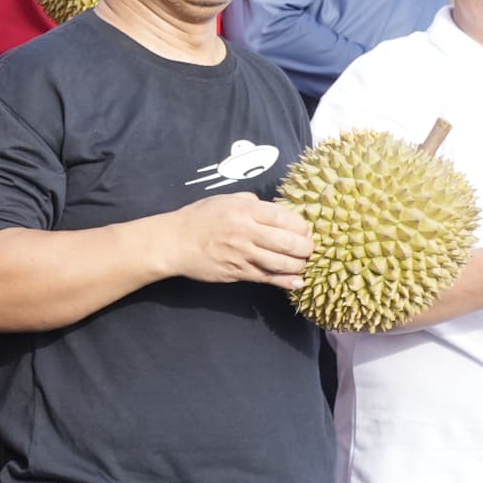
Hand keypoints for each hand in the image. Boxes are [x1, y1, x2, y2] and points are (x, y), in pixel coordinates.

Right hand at [169, 193, 312, 288]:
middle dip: (307, 247)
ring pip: (283, 263)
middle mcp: (247, 231)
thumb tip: (272, 208)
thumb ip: (251, 202)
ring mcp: (243, 254)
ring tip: (303, 264)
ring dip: (300, 265)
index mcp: (245, 210)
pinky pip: (269, 278)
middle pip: (290, 242)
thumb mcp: (224, 200)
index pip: (287, 218)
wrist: (173, 243)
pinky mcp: (238, 272)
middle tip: (309, 249)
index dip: (302, 226)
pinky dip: (287, 282)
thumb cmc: (198, 218)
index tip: (305, 230)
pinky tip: (298, 282)